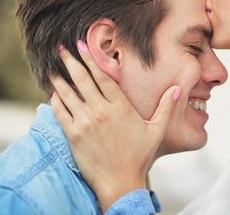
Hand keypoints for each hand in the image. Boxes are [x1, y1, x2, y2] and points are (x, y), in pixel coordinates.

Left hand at [49, 41, 180, 211]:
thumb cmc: (139, 156)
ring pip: (68, 94)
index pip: (103, 77)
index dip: (91, 60)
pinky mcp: (73, 135)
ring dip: (59, 79)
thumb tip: (177, 89)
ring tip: (52, 69)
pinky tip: (53, 94)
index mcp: (121, 107)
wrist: (120, 182)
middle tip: (62, 49)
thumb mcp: (157, 130)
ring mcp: (85, 123)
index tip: (82, 46)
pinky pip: (60, 113)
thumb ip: (166, 108)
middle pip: (83, 80)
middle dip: (71, 62)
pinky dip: (55, 101)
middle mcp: (101, 111)